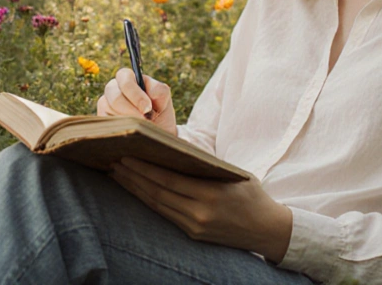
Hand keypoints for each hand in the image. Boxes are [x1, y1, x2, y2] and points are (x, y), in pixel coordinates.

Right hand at [96, 68, 176, 136]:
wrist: (157, 132)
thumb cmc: (159, 111)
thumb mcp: (164, 99)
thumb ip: (159, 90)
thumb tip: (150, 93)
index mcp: (127, 78)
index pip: (124, 77)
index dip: (135, 94)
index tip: (147, 108)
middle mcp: (113, 89)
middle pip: (115, 97)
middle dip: (131, 111)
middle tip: (145, 121)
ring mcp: (105, 105)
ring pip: (111, 113)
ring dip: (128, 121)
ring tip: (141, 127)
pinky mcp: (102, 120)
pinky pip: (107, 125)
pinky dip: (121, 130)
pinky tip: (131, 132)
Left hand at [108, 157, 292, 263]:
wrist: (267, 230)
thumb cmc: (250, 194)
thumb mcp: (232, 173)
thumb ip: (204, 164)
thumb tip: (173, 147)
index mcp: (211, 195)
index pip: (169, 180)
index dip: (144, 169)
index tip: (126, 156)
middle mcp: (199, 214)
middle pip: (157, 193)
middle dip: (133, 177)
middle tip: (114, 162)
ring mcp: (195, 227)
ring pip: (157, 206)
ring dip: (135, 189)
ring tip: (118, 175)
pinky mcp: (193, 234)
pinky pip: (165, 215)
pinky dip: (148, 201)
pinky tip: (137, 190)